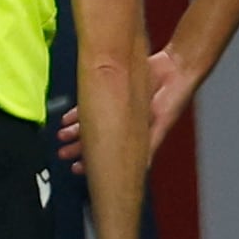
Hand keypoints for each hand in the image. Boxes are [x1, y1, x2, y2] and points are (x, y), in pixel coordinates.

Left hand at [59, 49, 190, 175]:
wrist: (176, 69)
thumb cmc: (174, 99)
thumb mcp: (161, 125)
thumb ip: (149, 146)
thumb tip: (141, 170)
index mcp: (137, 136)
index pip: (111, 153)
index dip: (95, 162)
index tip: (79, 169)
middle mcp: (126, 123)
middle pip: (97, 139)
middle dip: (79, 148)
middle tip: (64, 154)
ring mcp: (118, 107)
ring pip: (92, 122)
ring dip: (76, 130)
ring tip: (62, 136)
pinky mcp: (113, 90)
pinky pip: (91, 102)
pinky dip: (79, 111)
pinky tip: (67, 118)